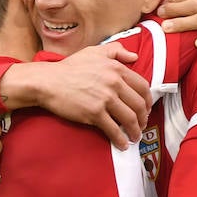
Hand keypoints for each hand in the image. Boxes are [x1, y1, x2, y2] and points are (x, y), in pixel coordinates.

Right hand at [11, 44, 152, 147]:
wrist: (48, 81)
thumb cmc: (70, 67)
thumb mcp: (94, 52)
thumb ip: (116, 51)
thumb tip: (134, 56)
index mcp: (116, 68)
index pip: (142, 86)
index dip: (148, 100)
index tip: (147, 108)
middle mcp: (114, 83)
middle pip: (139, 105)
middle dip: (144, 118)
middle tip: (142, 125)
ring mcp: (105, 99)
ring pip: (129, 119)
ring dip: (135, 131)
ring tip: (134, 137)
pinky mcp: (94, 113)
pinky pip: (113, 129)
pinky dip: (120, 139)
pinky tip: (122, 145)